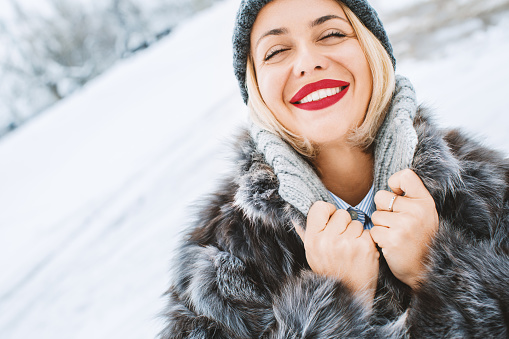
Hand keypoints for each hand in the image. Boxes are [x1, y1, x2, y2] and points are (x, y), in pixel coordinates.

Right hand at [295, 201, 379, 304]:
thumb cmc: (330, 271)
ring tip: (351, 248)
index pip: (319, 207)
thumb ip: (306, 233)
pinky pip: (367, 232)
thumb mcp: (312, 253)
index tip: (331, 219)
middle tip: (343, 239)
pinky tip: (361, 252)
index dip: (328, 211)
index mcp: (312, 239)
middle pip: (341, 213)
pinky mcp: (365, 247)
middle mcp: (328, 240)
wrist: (349, 293)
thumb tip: (296, 217)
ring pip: (356, 222)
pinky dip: (366, 240)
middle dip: (344, 224)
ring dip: (356, 233)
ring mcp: (347, 243)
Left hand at [370, 169, 438, 288]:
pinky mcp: (393, 239)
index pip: (405, 176)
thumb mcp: (424, 214)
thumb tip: (390, 186)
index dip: (395, 183)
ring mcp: (404, 225)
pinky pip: (373, 231)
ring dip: (380, 226)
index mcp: (425, 201)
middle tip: (396, 223)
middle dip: (383, 210)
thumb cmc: (420, 239)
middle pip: (381, 197)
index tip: (397, 195)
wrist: (426, 270)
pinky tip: (391, 244)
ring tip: (395, 235)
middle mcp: (416, 211)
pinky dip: (378, 238)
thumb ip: (410, 198)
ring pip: (375, 215)